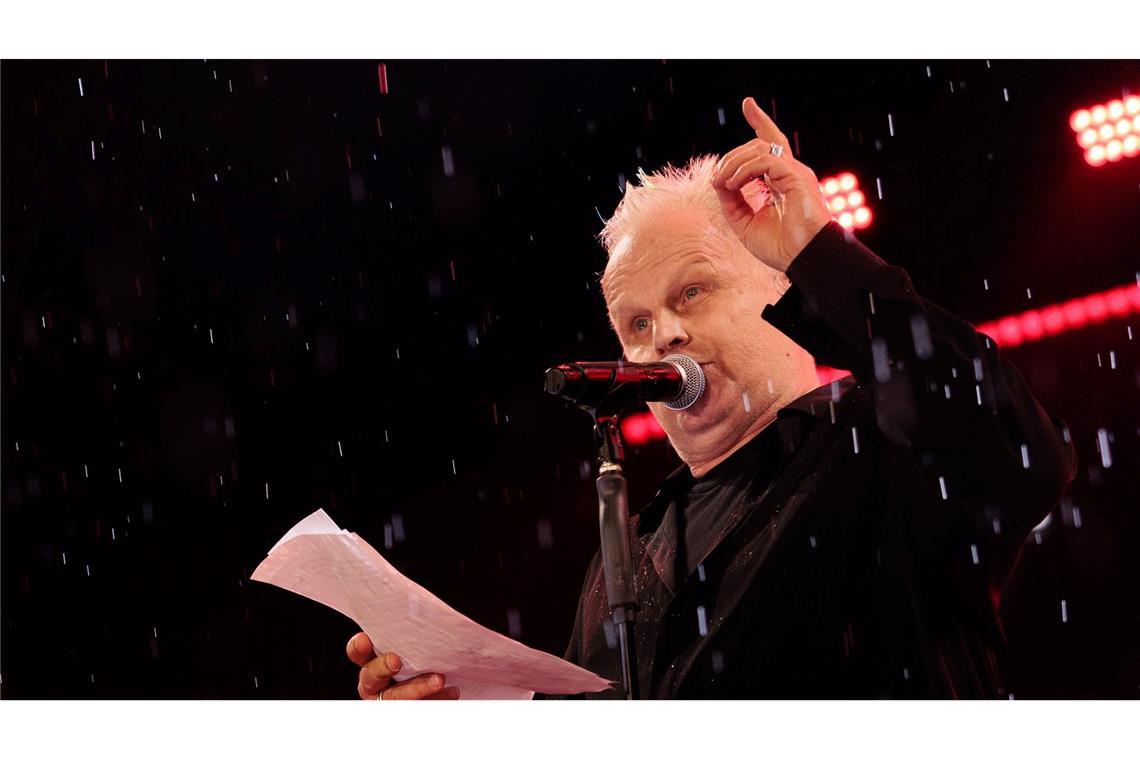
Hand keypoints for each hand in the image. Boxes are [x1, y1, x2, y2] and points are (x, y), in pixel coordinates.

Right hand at [346, 632, 459, 699]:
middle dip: (382, 668)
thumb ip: (408, 636)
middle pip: (371, 678)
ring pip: (396, 698)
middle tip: (395, 661)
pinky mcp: (408, 709)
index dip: (358, 647)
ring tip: (439, 679)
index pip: (357, 652)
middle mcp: (375, 684)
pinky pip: (419, 707)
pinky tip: (452, 691)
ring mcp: (390, 701)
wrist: (441, 684)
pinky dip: (437, 699)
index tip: (365, 638)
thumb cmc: (422, 657)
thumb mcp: (413, 645)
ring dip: (417, 687)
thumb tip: (421, 611)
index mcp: (371, 662)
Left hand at [710, 96, 831, 272]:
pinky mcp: (796, 177)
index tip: (748, 104)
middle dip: (731, 157)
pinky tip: (733, 184)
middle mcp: (789, 172)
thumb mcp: (744, 223)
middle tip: (717, 178)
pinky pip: (765, 161)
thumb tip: (717, 180)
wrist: (802, 259)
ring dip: (734, 162)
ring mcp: (794, 172)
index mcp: (780, 180)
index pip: (770, 143)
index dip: (760, 121)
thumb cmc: (780, 246)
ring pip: (759, 148)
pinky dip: (744, 169)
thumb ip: (731, 201)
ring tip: (723, 182)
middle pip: (757, 144)